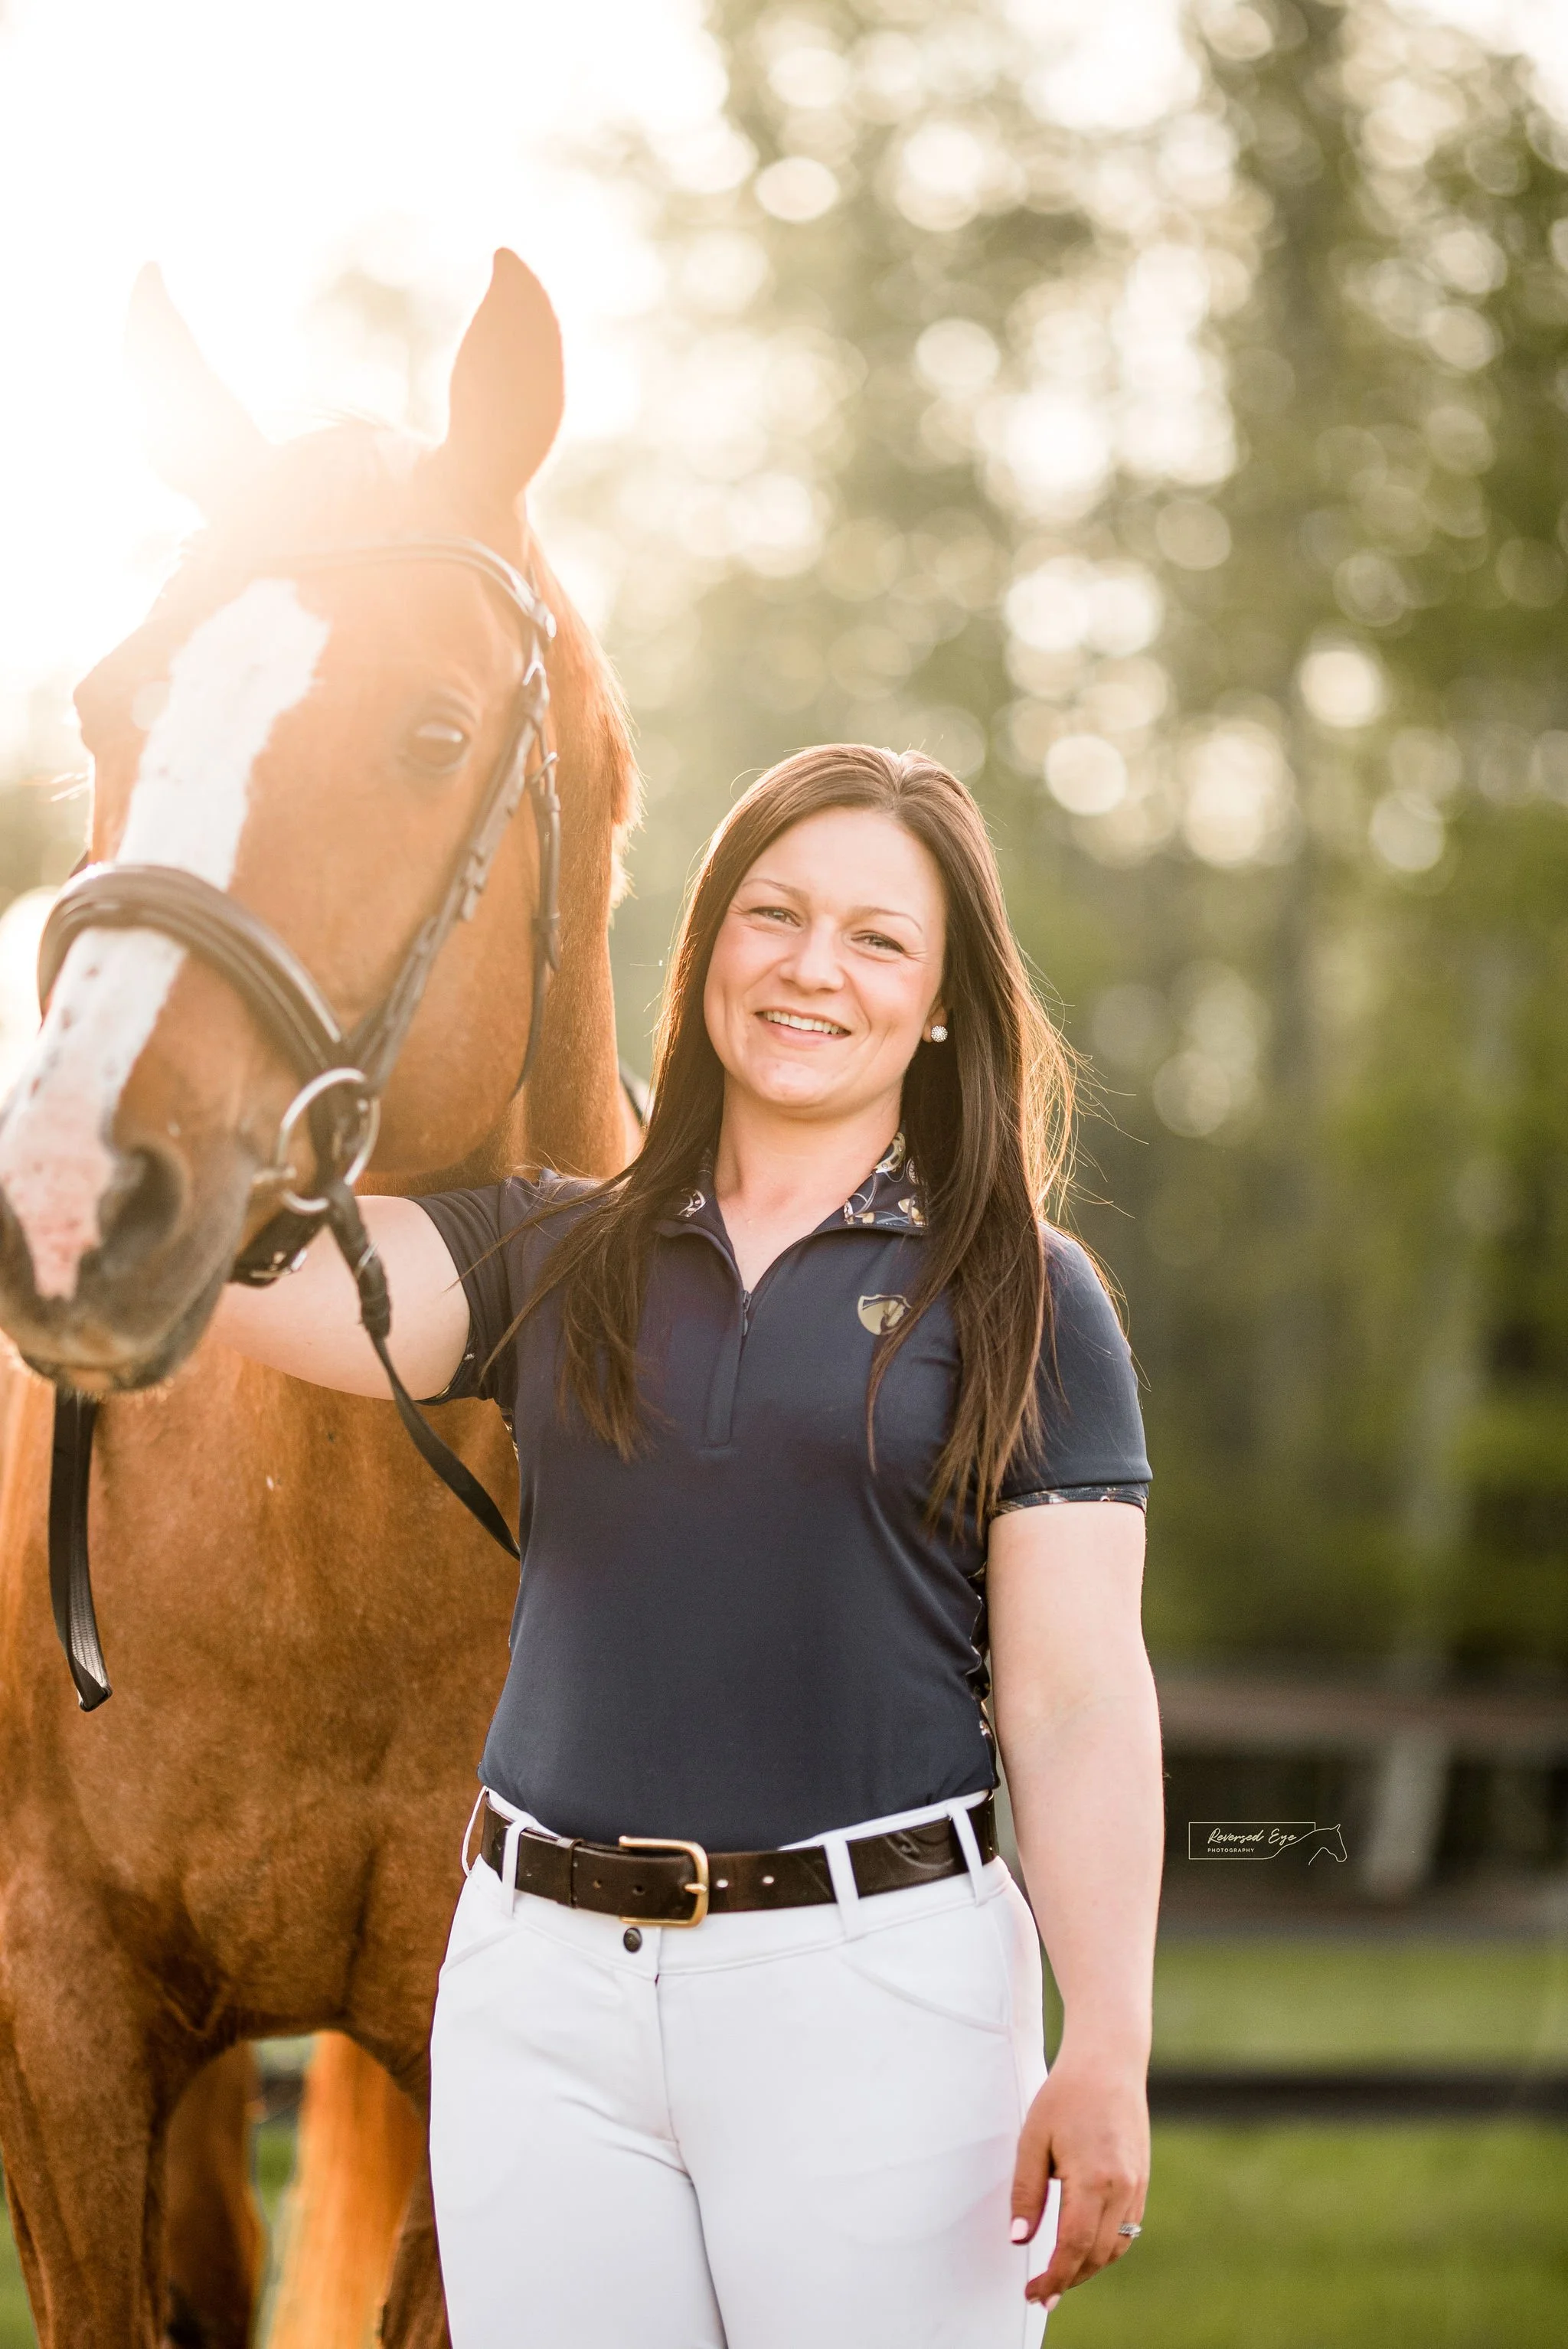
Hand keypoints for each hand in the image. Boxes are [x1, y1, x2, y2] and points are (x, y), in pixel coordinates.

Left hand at [1009, 2047, 1148, 2310]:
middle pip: (1096, 2255)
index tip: (1033, 2292)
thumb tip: (1019, 2240)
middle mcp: (1122, 2189)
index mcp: (1093, 2180)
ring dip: (1088, 2267)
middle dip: (1068, 2279)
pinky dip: (1106, 2247)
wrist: (1109, 2062)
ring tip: (1060, 2275)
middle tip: (1040, 2293)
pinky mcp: (1142, 2181)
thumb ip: (1027, 2193)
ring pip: (1116, 2247)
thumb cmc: (1065, 2095)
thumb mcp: (1033, 2139)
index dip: (1053, 2277)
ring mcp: (1137, 2186)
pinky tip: (1084, 2247)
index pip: (1073, 2247)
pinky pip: (1127, 2229)